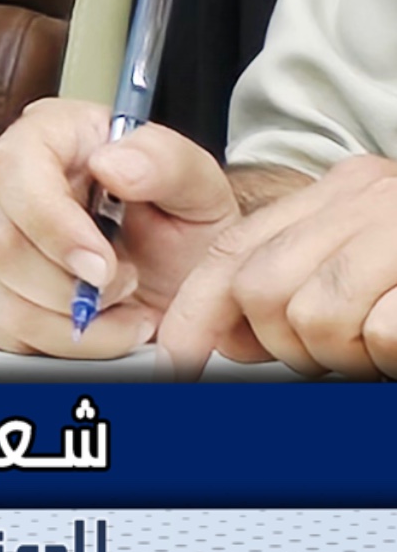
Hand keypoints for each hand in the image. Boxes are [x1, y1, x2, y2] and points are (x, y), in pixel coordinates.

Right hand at [0, 96, 238, 356]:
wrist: (181, 270)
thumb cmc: (181, 221)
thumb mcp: (198, 184)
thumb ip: (165, 161)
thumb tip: (112, 165)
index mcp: (44, 135)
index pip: (13, 170)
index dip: (52, 225)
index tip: (103, 266)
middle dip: (70, 286)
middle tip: (126, 286)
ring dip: (73, 321)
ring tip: (121, 308)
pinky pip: (2, 331)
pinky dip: (60, 343)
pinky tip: (97, 325)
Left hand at [158, 155, 396, 377]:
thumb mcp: (359, 252)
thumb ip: (291, 279)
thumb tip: (229, 338)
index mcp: (334, 193)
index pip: (233, 249)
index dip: (195, 311)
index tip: (177, 358)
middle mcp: (360, 199)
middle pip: (260, 288)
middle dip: (281, 342)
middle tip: (329, 355)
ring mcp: (394, 227)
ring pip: (314, 317)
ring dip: (341, 354)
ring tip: (374, 346)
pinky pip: (379, 334)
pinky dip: (386, 353)